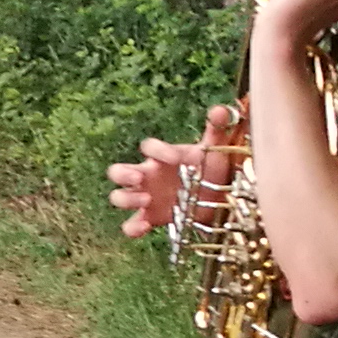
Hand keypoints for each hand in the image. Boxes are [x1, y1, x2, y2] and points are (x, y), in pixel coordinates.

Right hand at [108, 105, 239, 238]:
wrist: (219, 199)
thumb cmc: (211, 170)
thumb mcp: (214, 150)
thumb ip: (216, 130)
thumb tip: (220, 110)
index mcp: (162, 157)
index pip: (149, 147)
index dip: (158, 150)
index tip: (176, 159)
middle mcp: (148, 177)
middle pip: (117, 171)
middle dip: (123, 174)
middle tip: (139, 178)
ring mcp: (146, 198)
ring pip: (118, 197)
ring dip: (126, 198)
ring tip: (146, 200)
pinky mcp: (151, 219)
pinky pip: (131, 225)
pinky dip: (132, 228)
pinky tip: (143, 228)